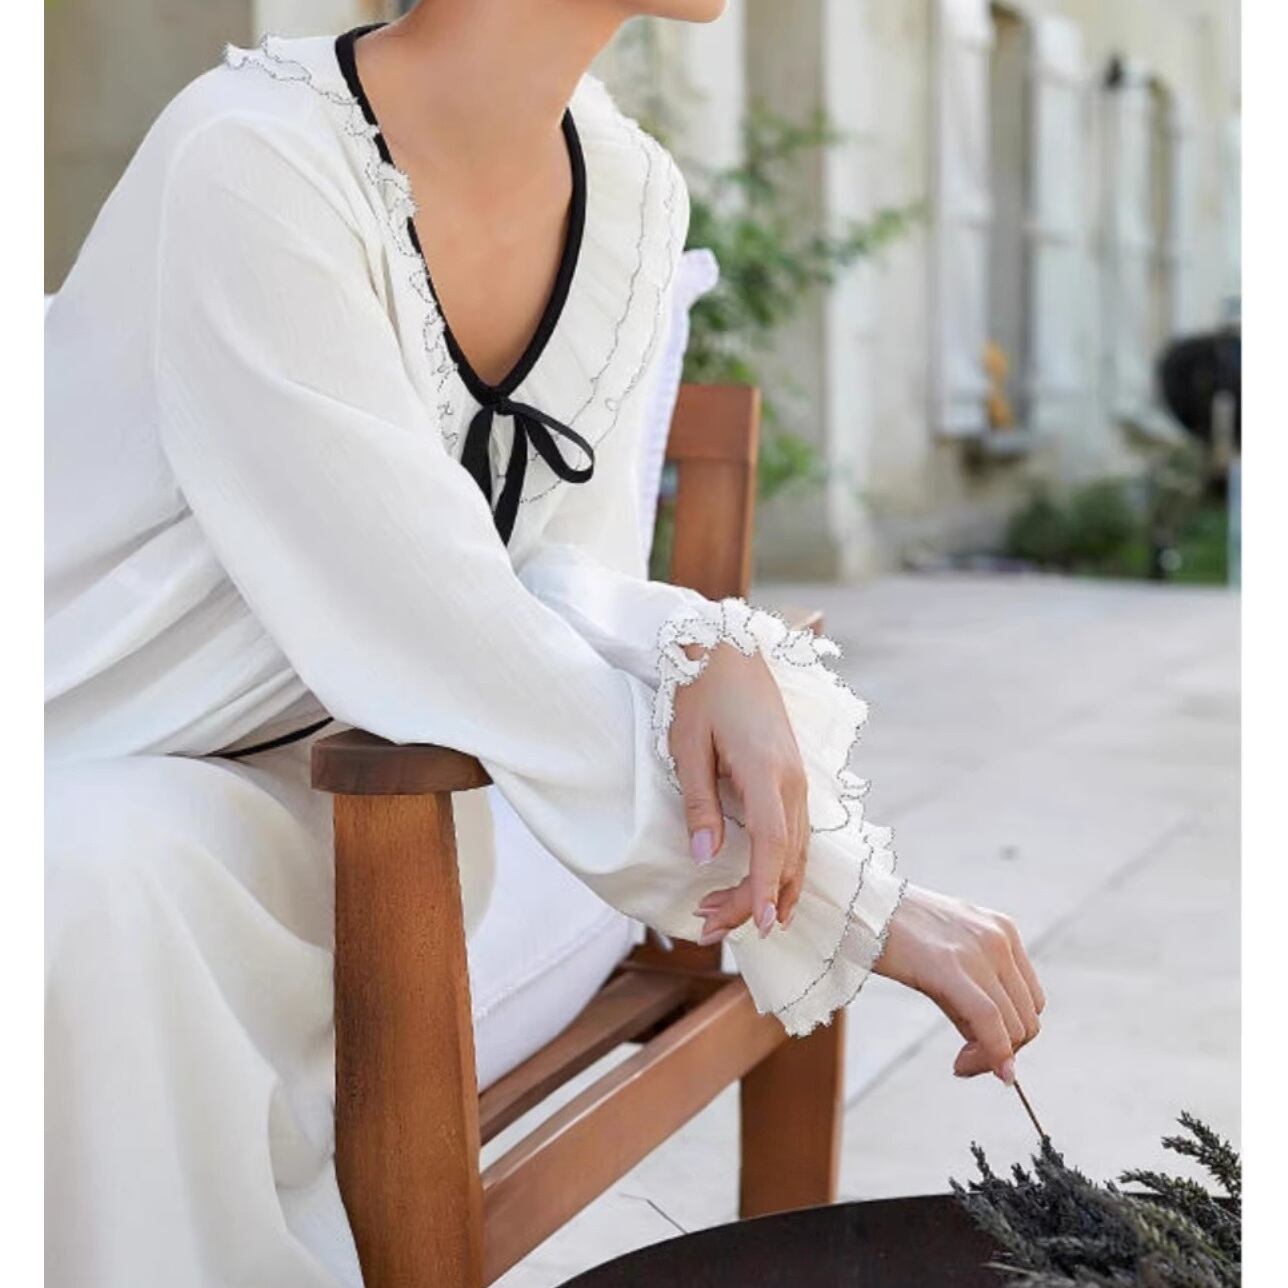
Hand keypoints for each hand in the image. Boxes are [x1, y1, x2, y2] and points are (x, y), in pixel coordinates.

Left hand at [670, 642, 808, 939]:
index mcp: (766, 770)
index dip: (764, 887)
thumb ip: (699, 803)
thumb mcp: (687, 745)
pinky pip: (796, 834)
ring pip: (796, 850)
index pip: (772, 843)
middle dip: (753, 900)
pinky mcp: (793, 777)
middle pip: (785, 856)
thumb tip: (705, 857)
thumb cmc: (702, 690)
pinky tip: (766, 889)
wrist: (729, 647)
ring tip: (728, 917)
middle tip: (709, 928)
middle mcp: (792, 780)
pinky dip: (782, 867)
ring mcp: (798, 778)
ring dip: (768, 888)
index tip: (758, 925)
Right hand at [873, 884, 1045, 1081]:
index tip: (981, 1051)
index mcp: (1003, 931)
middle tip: (965, 1062)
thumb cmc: (894, 932)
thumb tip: (996, 1055)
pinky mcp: (952, 965)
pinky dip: (990, 1053)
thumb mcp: (947, 954)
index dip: (1011, 1037)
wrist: (856, 903)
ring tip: (958, 1060)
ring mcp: (980, 949)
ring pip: (1013, 1026)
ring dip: (990, 1057)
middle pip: (1026, 1018)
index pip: (1030, 1001)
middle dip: (1002, 1052)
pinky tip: (964, 1065)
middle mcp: (1000, 938)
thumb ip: (974, 993)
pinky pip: (989, 1021)